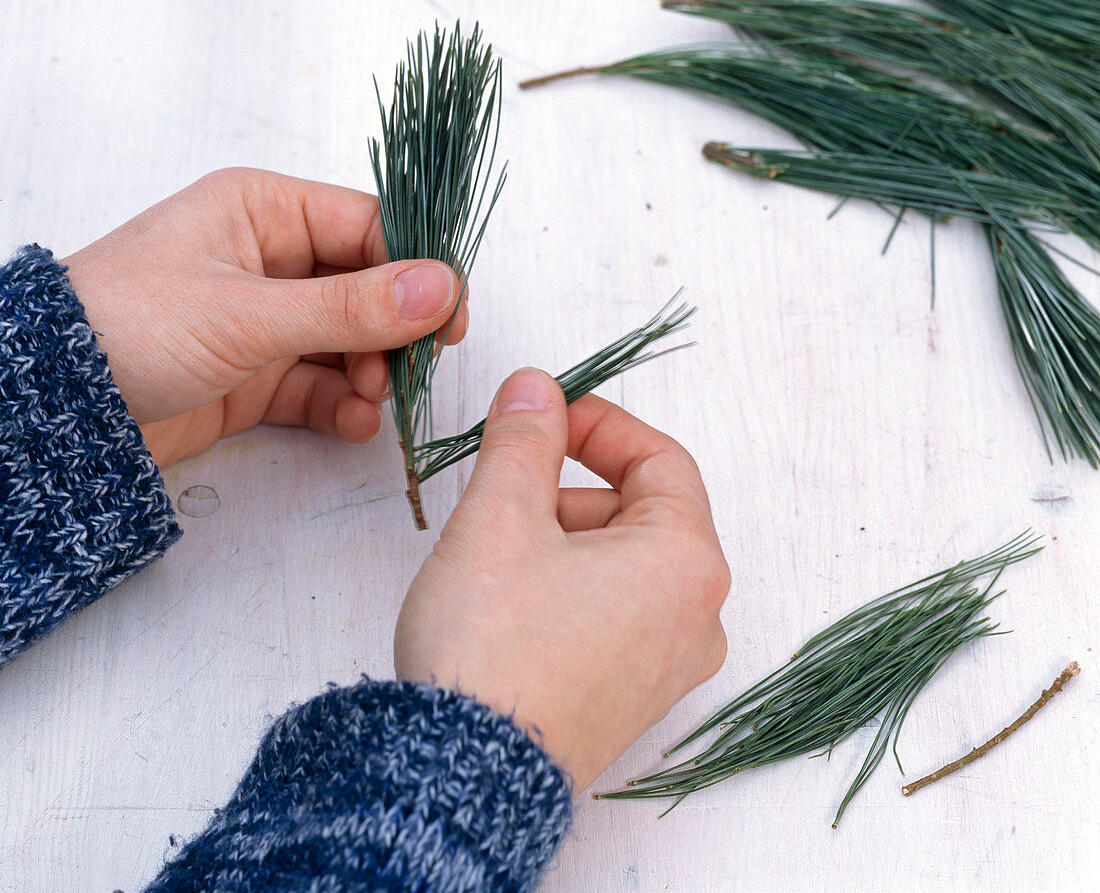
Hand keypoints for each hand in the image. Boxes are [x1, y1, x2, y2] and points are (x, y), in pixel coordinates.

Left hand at [64, 168, 464, 466]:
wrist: (55, 410)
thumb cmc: (132, 326)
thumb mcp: (248, 312)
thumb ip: (349, 306)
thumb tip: (441, 288)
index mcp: (264, 212)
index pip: (369, 227)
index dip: (418, 271)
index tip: (448, 318)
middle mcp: (271, 262)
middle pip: (369, 290)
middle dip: (393, 334)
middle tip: (408, 370)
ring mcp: (266, 322)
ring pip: (351, 343)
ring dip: (372, 374)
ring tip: (370, 400)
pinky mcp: (257, 377)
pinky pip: (322, 387)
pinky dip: (344, 407)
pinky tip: (354, 424)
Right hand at [394, 369, 729, 790]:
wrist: (464, 776)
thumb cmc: (492, 647)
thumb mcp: (502, 517)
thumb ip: (525, 439)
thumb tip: (537, 389)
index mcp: (686, 563)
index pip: (660, 460)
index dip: (599, 426)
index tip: (546, 416)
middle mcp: (696, 618)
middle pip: (639, 513)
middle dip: (567, 490)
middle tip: (502, 497)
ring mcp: (667, 666)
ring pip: (621, 565)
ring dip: (561, 540)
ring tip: (496, 562)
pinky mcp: (631, 699)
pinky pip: (612, 615)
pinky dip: (567, 589)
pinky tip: (512, 608)